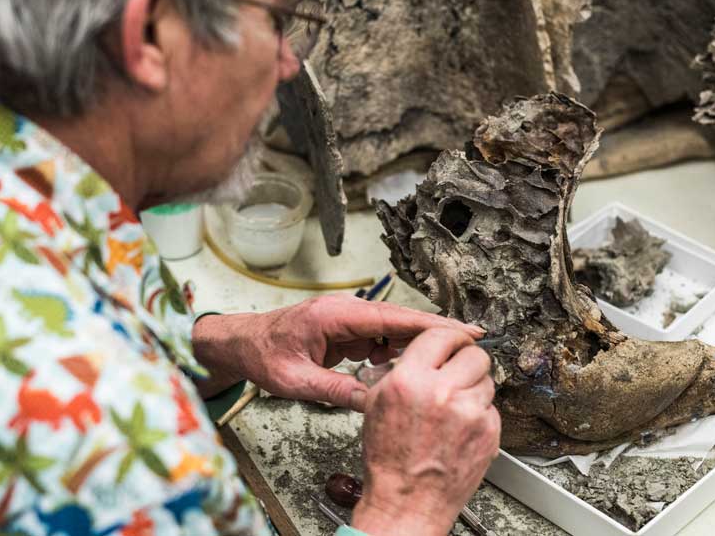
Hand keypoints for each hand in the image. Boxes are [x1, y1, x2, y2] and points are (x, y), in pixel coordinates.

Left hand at [190, 294, 483, 407]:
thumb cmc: (262, 355)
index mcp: (333, 316)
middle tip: (472, 342)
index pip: (392, 318)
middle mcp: (344, 311)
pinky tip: (405, 367)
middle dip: (436, 331)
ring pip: (393, 329)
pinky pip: (380, 337)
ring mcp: (346, 318)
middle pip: (400, 319)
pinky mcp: (346, 329)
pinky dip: (395, 350)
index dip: (431, 324)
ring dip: (416, 344)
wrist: (242, 344)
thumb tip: (371, 402)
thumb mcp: (295, 380)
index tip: (462, 329)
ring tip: (443, 361)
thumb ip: (334, 389)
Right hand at [351, 328, 499, 535]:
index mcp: (410, 381)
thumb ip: (400, 373)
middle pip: (474, 354)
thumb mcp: (377, 405)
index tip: (454, 341)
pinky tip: (461, 427)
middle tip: (457, 372)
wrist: (407, 501)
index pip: (441, 335)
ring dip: (474, 387)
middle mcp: (443, 393)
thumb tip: (421, 354)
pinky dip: (480, 413)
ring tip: (455, 406)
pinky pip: (492, 407)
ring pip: (487, 380)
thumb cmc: (389, 460)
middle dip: (465, 361)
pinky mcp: (489, 432)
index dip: (450, 337)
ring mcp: (470, 413)